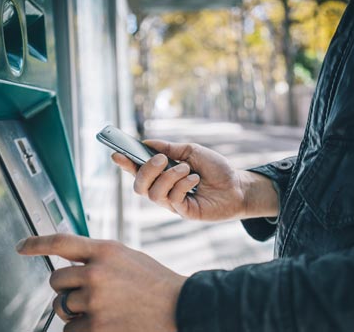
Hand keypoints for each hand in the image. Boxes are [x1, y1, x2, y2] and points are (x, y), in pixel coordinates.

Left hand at [17, 234, 185, 331]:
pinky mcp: (96, 327)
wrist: (180, 307)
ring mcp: (94, 301)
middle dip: (66, 288)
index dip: (37, 243)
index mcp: (105, 251)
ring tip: (104, 309)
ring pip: (62, 307)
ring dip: (76, 311)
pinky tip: (105, 323)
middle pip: (56, 281)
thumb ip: (99, 258)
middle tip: (88, 293)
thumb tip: (71, 267)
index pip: (62, 242)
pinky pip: (71, 330)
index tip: (22, 246)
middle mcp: (95, 273)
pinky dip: (83, 329)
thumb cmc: (155, 283)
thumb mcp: (127, 258)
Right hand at [112, 140, 277, 220]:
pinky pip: (172, 199)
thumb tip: (147, 142)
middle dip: (146, 171)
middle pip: (139, 187)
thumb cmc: (215, 169)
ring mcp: (172, 203)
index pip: (137, 171)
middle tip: (161, 159)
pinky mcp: (184, 212)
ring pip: (154, 193)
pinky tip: (195, 180)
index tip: (116, 154)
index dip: (125, 164)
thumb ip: (170, 149)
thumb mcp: (192, 151)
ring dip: (169, 176)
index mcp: (162, 175)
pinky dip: (182, 185)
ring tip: (187, 169)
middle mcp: (163, 190)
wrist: (237, 186)